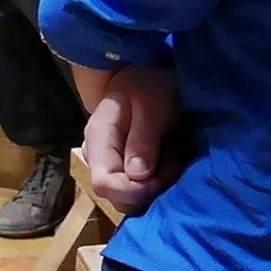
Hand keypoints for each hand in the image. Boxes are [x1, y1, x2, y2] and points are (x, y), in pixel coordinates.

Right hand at [74, 62, 180, 214]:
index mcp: (98, 140)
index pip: (105, 184)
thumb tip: (138, 175)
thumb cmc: (148, 84)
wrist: (145, 74)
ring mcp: (108, 162)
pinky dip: (155, 180)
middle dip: (149, 188)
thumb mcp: (150, 105)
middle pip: (116, 196)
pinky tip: (167, 160)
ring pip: (127, 196)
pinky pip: (135, 187)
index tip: (163, 174)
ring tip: (171, 157)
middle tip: (173, 161)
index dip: (136, 190)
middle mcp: (97, 157)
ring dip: (154, 184)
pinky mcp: (121, 166)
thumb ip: (143, 139)